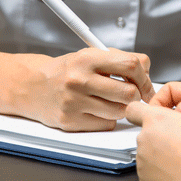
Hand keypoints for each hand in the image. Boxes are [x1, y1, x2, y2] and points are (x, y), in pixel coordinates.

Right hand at [16, 48, 154, 130]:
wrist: (33, 86)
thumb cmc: (67, 71)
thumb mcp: (90, 55)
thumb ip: (119, 59)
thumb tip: (147, 72)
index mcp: (87, 58)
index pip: (131, 65)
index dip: (144, 77)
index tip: (145, 84)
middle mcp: (79, 80)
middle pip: (129, 93)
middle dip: (135, 95)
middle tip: (132, 95)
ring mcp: (74, 102)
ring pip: (119, 111)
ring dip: (121, 108)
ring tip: (109, 100)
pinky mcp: (71, 122)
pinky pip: (106, 125)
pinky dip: (107, 119)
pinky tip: (96, 110)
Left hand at [126, 100, 180, 180]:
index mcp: (158, 119)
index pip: (134, 109)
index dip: (139, 112)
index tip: (147, 117)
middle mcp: (145, 137)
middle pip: (145, 134)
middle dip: (158, 138)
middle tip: (179, 145)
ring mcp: (142, 159)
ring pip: (148, 154)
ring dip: (160, 156)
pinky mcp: (144, 179)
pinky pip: (150, 172)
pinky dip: (160, 173)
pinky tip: (178, 175)